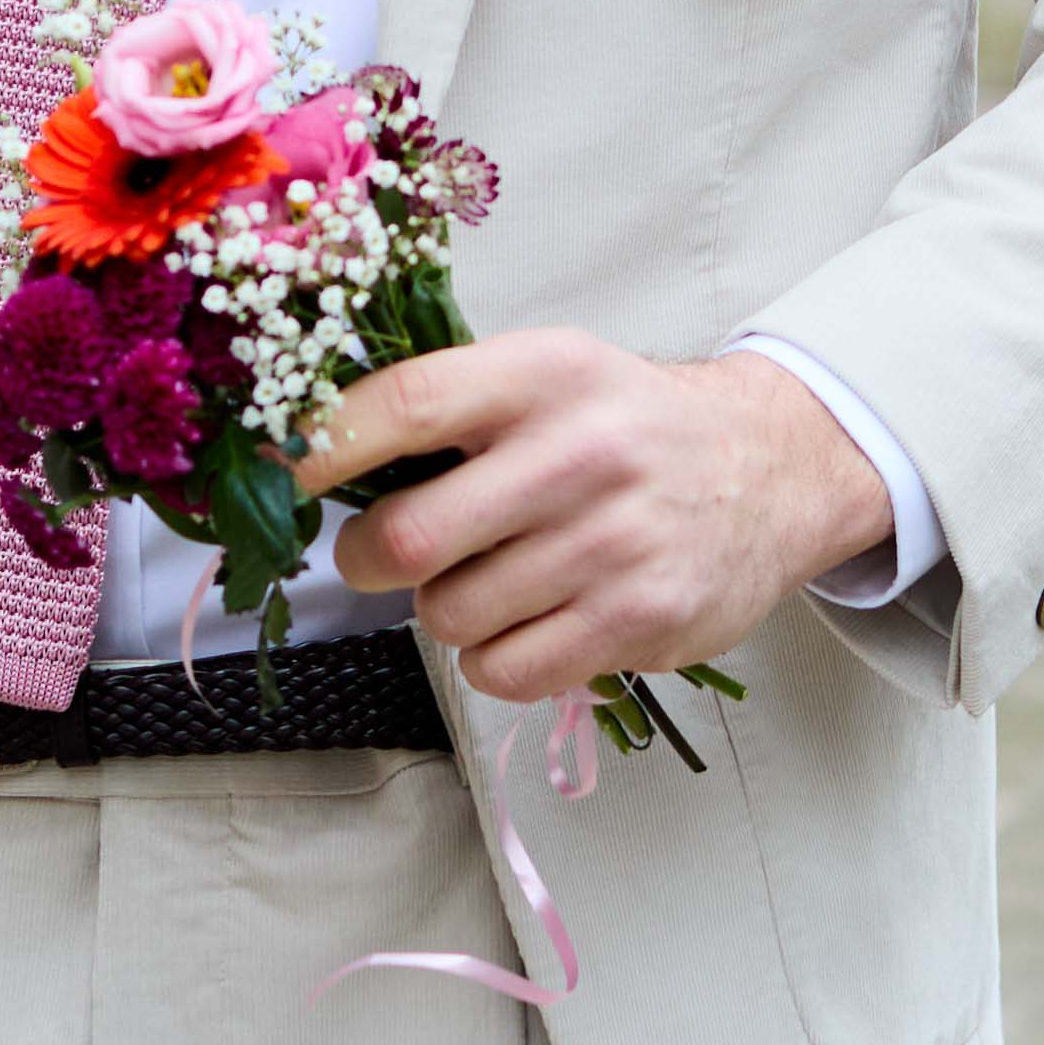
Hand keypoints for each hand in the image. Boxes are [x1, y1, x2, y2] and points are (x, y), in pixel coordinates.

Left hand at [307, 336, 892, 709]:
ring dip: (445, 610)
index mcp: (543, 374)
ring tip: (489, 578)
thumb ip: (450, 406)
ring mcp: (614, 543)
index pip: (404, 406)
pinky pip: (505, 670)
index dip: (320, 449)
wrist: (768, 467)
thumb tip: (312, 452)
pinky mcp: (640, 618)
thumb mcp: (548, 374)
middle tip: (383, 554)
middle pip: (409, 538)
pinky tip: (527, 620)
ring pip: (450, 615)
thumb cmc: (628, 424)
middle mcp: (580, 453)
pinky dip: (493, 659)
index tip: (275, 477)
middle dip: (368, 559)